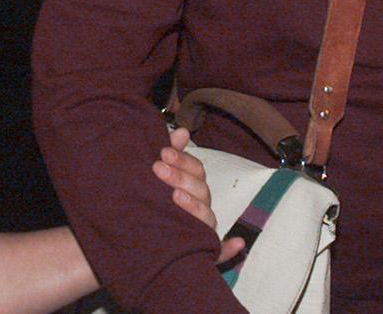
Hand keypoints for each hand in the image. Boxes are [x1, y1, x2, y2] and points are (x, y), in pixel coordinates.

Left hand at [155, 127, 246, 262]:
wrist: (144, 242)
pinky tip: (238, 244)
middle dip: (180, 177)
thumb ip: (173, 154)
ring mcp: (203, 230)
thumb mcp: (162, 176)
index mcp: (194, 188)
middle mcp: (202, 208)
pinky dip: (230, 249)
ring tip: (175, 197)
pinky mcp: (204, 251)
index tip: (163, 152)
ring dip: (195, 207)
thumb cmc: (157, 204)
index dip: (182, 160)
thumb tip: (182, 131)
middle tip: (157, 168)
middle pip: (200, 190)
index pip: (196, 170)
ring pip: (206, 217)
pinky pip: (220, 252)